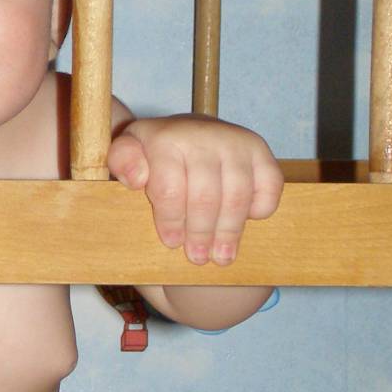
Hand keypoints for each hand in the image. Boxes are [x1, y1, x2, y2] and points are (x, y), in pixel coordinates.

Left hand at [107, 114, 282, 265]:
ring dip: (228, 231)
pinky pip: (269, 185)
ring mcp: (235, 140)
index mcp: (164, 137)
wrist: (185, 137)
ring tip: (221, 256)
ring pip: (237, 195)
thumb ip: (122, 164)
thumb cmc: (151, 158)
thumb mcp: (125, 158)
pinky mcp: (259, 151)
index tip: (171, 243)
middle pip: (205, 197)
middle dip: (200, 233)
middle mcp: (202, 133)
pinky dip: (261, 208)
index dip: (171, 221)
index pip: (169, 189)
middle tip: (197, 257)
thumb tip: (138, 177)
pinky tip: (247, 223)